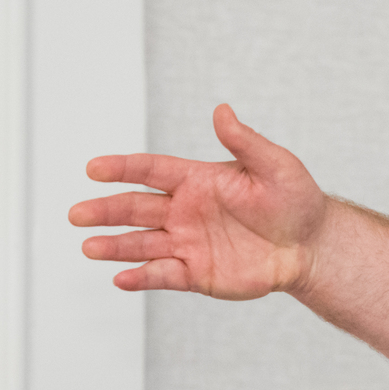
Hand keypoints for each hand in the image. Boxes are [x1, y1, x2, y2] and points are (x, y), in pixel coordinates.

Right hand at [70, 105, 328, 297]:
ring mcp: (188, 243)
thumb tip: (222, 110)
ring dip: (115, 246)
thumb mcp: (275, 166)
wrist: (311, 245)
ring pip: (142, 243)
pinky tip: (122, 278)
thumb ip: (245, 142)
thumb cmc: (295, 200)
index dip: (122, 169)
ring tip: (90, 247)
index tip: (94, 168)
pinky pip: (163, 275)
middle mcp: (185, 211)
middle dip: (106, 211)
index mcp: (197, 180)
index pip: (151, 171)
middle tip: (77, 214)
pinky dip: (142, 277)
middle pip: (136, 208)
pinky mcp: (196, 273)